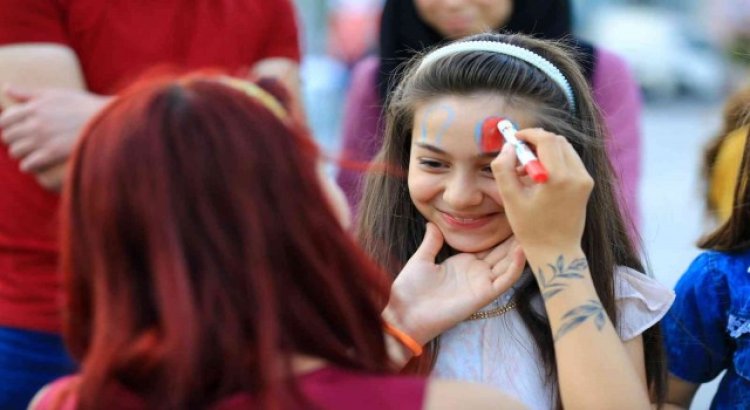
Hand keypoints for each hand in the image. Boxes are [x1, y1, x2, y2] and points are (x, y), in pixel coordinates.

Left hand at [0, 85, 110, 175]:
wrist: (106, 121)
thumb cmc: (82, 106)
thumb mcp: (55, 94)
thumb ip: (28, 93)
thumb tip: (6, 88)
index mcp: (34, 107)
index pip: (5, 120)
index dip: (7, 126)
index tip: (16, 130)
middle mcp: (35, 123)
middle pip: (8, 137)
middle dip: (14, 140)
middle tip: (25, 143)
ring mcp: (43, 139)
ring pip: (15, 151)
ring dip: (21, 153)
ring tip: (30, 153)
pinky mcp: (52, 154)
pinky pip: (27, 164)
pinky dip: (28, 165)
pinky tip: (36, 163)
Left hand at [384, 223, 524, 344]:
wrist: (405, 313)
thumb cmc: (411, 289)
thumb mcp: (421, 259)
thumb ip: (431, 242)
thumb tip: (432, 224)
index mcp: (463, 263)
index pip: (489, 246)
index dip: (501, 233)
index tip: (512, 216)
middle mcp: (476, 272)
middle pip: (502, 253)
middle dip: (515, 238)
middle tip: (529, 219)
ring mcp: (482, 283)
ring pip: (508, 264)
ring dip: (519, 250)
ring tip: (531, 230)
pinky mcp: (484, 294)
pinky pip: (505, 280)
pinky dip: (515, 267)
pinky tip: (522, 251)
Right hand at [491, 129, 592, 250]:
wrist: (557, 251)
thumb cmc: (531, 229)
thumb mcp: (510, 200)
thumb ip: (503, 169)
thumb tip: (507, 148)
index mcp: (558, 178)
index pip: (547, 140)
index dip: (529, 134)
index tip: (514, 139)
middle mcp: (577, 175)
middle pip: (557, 140)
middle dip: (536, 141)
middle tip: (519, 154)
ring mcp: (585, 179)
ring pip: (565, 148)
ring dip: (545, 150)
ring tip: (527, 169)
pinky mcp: (587, 184)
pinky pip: (570, 160)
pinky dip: (555, 160)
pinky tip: (540, 177)